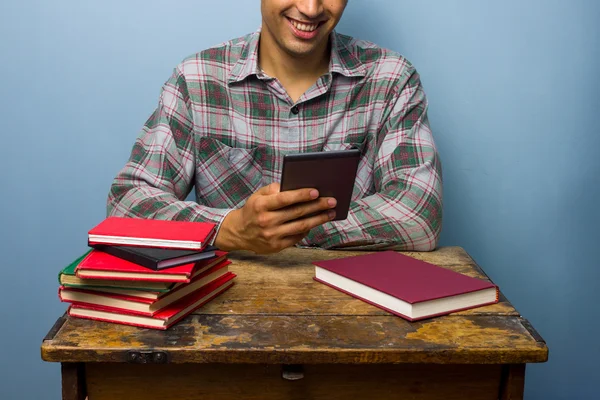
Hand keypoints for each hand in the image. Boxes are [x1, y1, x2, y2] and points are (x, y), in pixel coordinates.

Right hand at [215, 183, 335, 253]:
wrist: (238, 233)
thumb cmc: (253, 210)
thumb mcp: (258, 196)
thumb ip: (274, 189)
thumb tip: (294, 186)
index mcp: (261, 206)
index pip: (284, 199)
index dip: (301, 195)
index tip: (316, 191)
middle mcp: (266, 221)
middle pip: (297, 213)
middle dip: (317, 206)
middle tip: (332, 201)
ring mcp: (272, 235)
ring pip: (301, 226)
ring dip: (318, 219)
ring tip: (330, 213)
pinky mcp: (276, 246)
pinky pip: (297, 237)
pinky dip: (308, 229)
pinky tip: (317, 222)